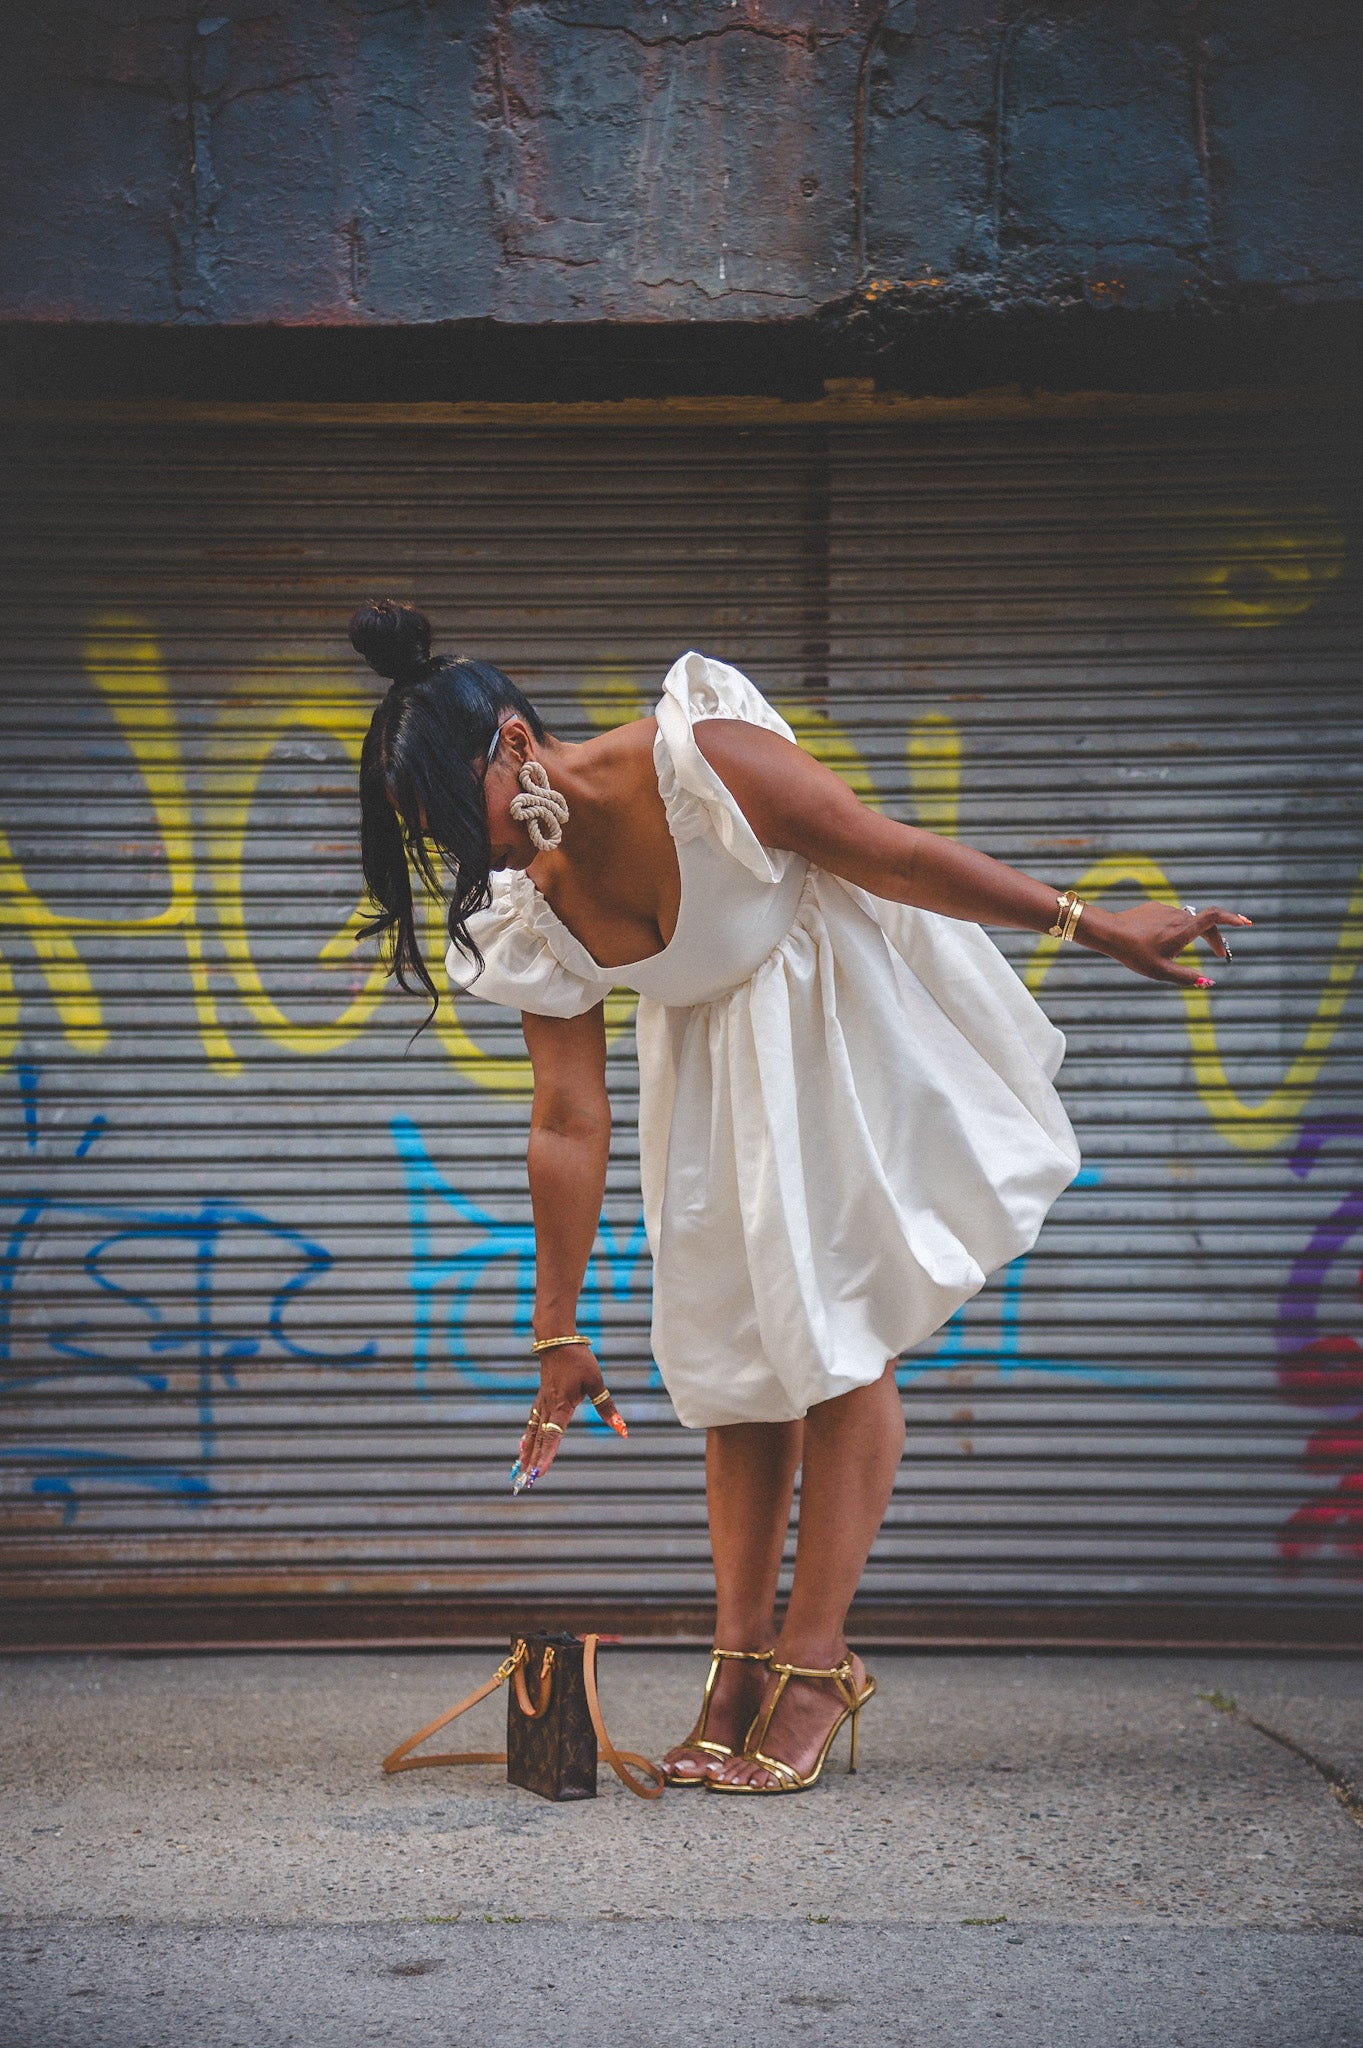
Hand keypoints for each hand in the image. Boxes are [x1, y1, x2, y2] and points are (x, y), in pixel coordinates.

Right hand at [511, 1341, 626, 1493]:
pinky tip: (522, 1445)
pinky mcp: (541, 1399)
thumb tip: (622, 1429)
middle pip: (538, 1440)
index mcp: (561, 1406)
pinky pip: (531, 1422)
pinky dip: (527, 1437)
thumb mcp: (596, 1382)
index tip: (540, 1473)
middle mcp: (548, 1408)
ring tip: (520, 1470)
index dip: (546, 1456)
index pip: (553, 1437)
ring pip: (532, 1433)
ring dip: (527, 1453)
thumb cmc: (578, 1359)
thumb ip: (607, 1407)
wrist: (556, 1339)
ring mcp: (542, 1403)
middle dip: (531, 1462)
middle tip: (524, 1482)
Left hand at [1084, 901, 1250, 986]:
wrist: (1110, 933)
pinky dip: (1175, 930)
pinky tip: (1158, 942)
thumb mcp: (1161, 971)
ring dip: (1192, 935)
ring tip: (1173, 953)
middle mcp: (1178, 917)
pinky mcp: (1156, 908)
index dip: (1232, 918)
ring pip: (1188, 922)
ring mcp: (1167, 910)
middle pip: (1206, 923)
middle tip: (1220, 954)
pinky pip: (1172, 919)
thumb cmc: (1135, 954)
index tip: (1245, 923)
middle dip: (1215, 939)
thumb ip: (1187, 977)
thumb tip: (1210, 983)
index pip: (1214, 917)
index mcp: (1183, 931)